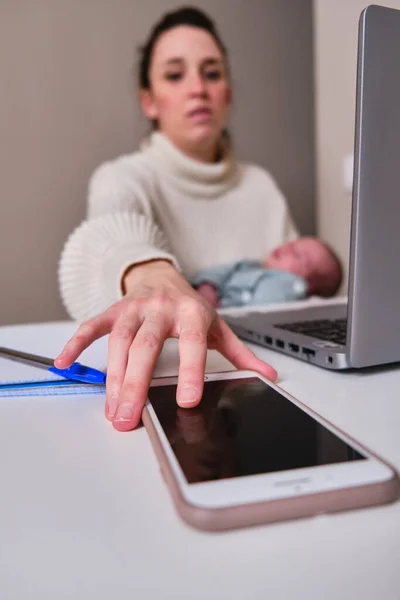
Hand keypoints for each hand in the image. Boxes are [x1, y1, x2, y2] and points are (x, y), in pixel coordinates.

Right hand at [55, 260, 276, 431]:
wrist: (162, 276)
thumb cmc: (190, 307)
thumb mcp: (218, 327)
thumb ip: (240, 354)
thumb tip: (268, 377)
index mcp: (192, 314)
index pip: (193, 343)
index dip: (190, 370)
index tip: (186, 400)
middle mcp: (162, 309)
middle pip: (146, 347)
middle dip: (137, 384)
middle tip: (130, 418)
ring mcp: (134, 309)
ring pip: (120, 342)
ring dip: (113, 376)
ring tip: (112, 409)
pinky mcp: (114, 310)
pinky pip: (92, 326)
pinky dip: (77, 344)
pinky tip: (66, 363)